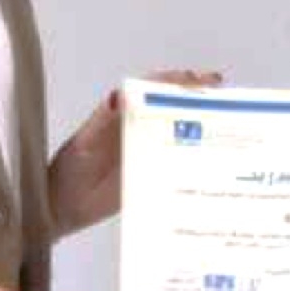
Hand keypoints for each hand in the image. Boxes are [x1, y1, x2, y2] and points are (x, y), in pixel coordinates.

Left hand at [50, 68, 222, 237]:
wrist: (60, 209)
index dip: (177, 82)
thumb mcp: (85, 144)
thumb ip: (103, 121)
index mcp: (122, 115)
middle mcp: (137, 129)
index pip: (153, 90)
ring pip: (179, 132)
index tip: (202, 81)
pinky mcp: (151, 176)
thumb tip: (121, 95)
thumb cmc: (69, 173)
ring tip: (229, 128)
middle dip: (199, 99)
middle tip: (227, 100)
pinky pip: (176, 162)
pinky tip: (214, 162)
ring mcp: (146, 152)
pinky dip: (195, 158)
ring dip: (202, 127)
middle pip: (173, 107)